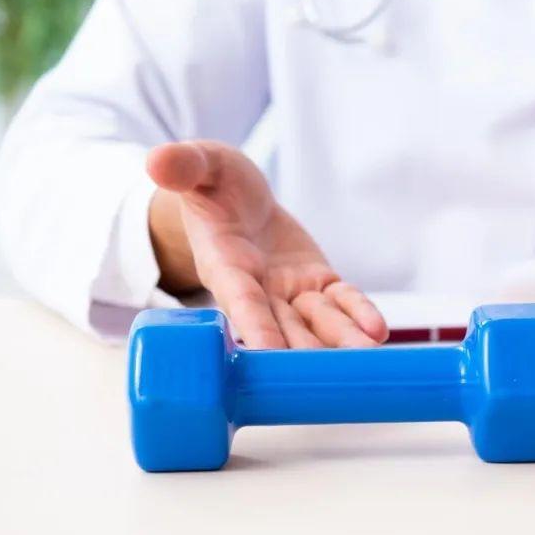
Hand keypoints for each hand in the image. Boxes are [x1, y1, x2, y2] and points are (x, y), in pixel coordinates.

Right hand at [146, 140, 387, 348]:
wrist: (237, 200)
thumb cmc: (212, 184)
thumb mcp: (201, 165)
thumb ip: (184, 166)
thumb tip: (158, 160)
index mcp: (223, 265)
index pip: (239, 300)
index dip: (254, 324)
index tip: (268, 352)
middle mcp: (257, 288)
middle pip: (282, 325)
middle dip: (304, 350)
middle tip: (327, 374)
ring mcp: (289, 290)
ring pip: (316, 320)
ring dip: (341, 339)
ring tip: (366, 356)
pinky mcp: (316, 283)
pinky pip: (340, 301)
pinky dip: (357, 313)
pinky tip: (377, 330)